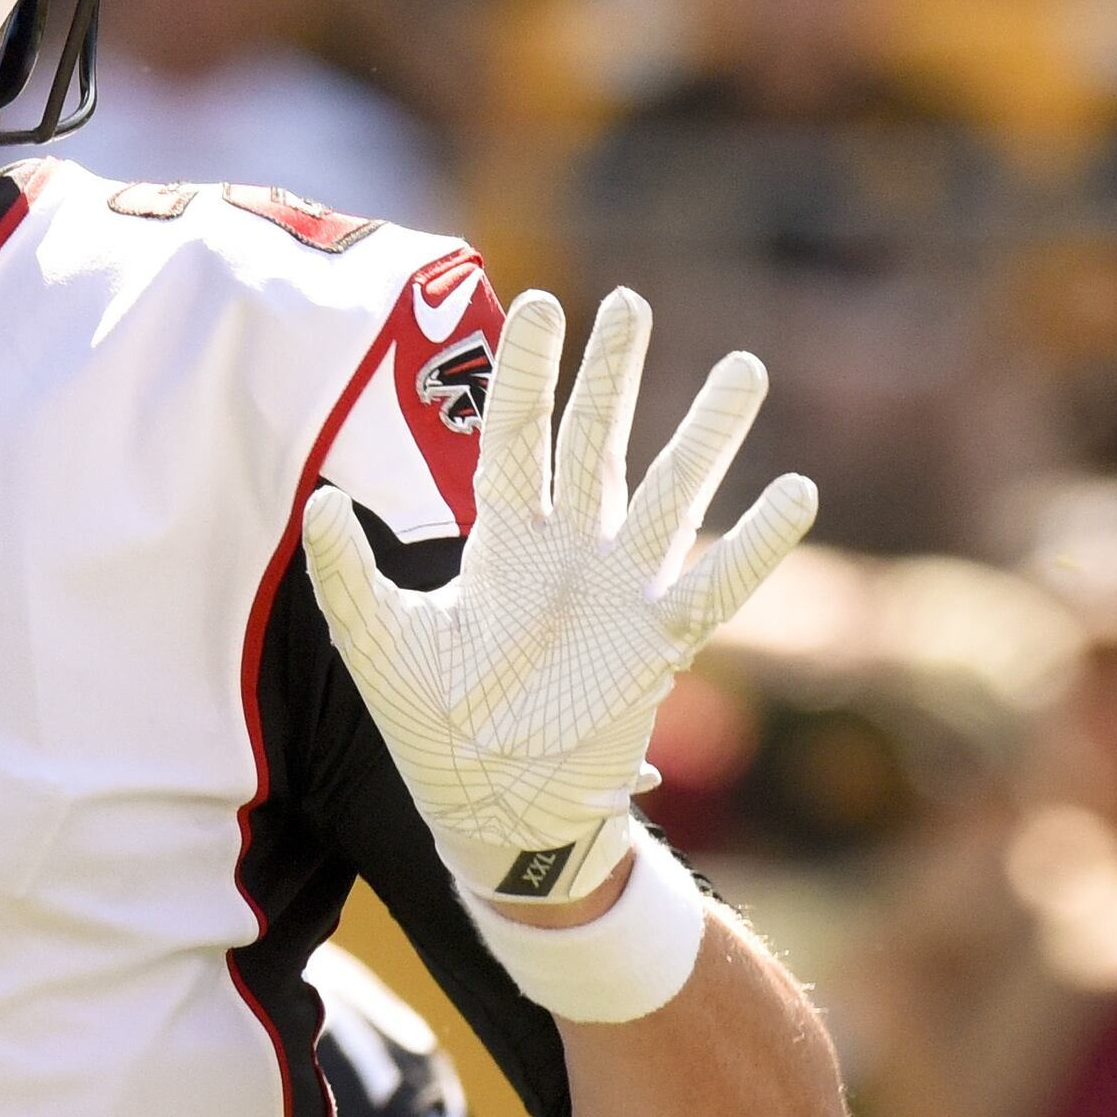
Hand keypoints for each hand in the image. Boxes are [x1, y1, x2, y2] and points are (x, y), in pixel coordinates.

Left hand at [304, 287, 815, 906]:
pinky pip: (716, 586)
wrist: (488, 813)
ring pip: (672, 496)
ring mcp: (619, 593)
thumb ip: (348, 573)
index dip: (530, 375)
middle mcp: (568, 552)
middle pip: (596, 444)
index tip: (540, 303)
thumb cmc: (430, 728)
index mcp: (502, 542)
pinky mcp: (658, 645)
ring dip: (707, 437)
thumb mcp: (376, 644)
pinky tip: (796, 493)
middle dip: (613, 376)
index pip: (518, 438)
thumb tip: (319, 501)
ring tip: (743, 370)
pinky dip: (757, 545)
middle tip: (630, 304)